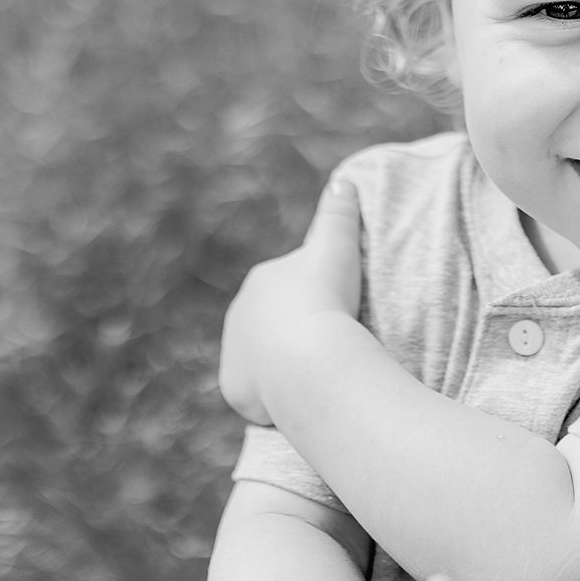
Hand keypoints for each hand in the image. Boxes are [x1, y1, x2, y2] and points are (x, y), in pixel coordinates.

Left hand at [221, 179, 365, 426]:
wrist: (307, 357)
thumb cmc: (326, 298)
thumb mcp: (338, 247)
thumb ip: (339, 213)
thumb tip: (345, 181)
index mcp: (261, 280)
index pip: (289, 289)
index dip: (316, 300)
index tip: (340, 312)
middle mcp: (239, 315)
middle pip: (272, 325)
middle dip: (295, 333)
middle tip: (333, 346)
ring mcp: (234, 354)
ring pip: (263, 359)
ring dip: (283, 366)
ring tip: (318, 375)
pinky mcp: (235, 390)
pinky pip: (257, 394)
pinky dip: (275, 397)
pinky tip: (301, 399)